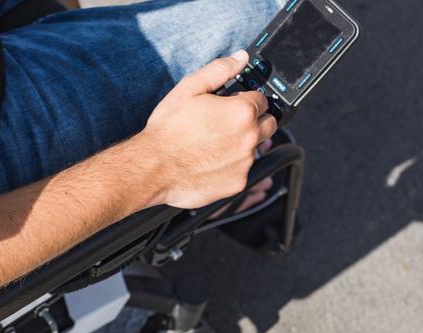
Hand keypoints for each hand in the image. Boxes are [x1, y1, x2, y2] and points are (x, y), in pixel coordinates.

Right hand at [139, 50, 278, 208]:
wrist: (153, 168)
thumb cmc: (168, 130)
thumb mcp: (190, 88)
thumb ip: (220, 70)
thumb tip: (240, 58)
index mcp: (242, 112)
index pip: (263, 99)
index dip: (247, 99)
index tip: (234, 104)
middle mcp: (249, 138)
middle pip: (269, 124)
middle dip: (255, 120)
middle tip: (228, 123)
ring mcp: (244, 163)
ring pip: (255, 149)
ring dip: (242, 144)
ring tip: (213, 143)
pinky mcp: (237, 183)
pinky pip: (243, 170)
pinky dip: (232, 165)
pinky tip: (210, 160)